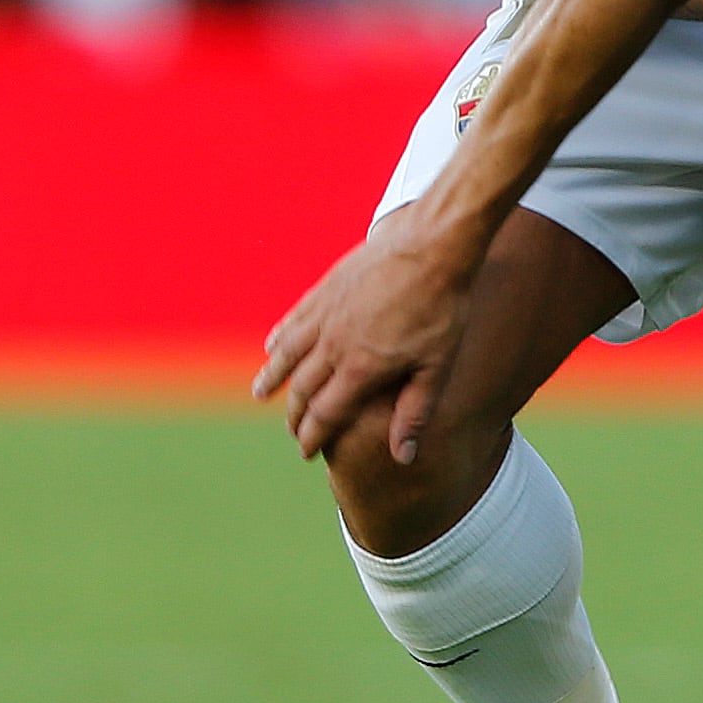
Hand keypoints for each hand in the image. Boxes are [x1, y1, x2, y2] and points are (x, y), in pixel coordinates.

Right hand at [254, 209, 487, 464]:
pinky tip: (271, 344)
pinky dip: (279, 336)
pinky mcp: (326, 288)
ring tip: (260, 393)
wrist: (433, 244)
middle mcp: (333, 343)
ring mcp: (326, 313)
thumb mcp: (436, 366)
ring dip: (272, 376)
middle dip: (294, 415)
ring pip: (287, 352)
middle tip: (293, 431)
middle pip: (302, 389)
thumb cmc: (442, 307)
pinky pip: (293, 319)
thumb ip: (415, 412)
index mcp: (360, 368)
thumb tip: (402, 458)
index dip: (313, 437)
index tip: (307, 453)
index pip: (324, 414)